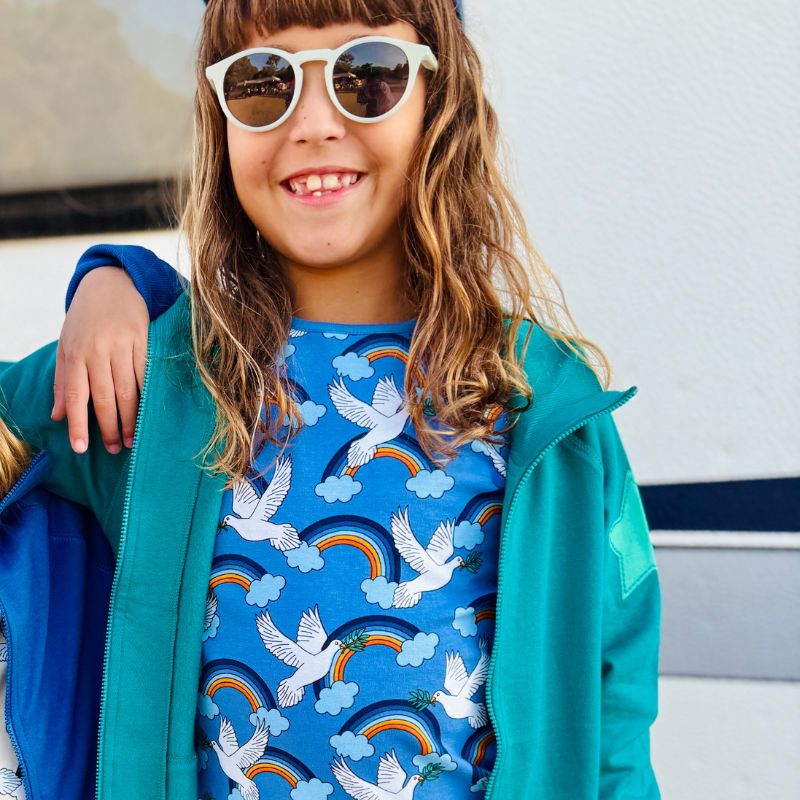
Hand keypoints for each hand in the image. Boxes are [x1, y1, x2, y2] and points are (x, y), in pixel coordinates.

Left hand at [51, 266, 148, 453]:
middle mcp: (97, 350)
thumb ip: (64, 381)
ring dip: (130, 418)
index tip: (81, 448)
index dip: (78, 424)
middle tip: (114, 450)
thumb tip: (58, 415)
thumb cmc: (86, 319)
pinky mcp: (143, 339)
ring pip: (127, 390)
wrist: (111, 283)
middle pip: (104, 398)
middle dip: (109, 428)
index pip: (76, 396)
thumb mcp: (67, 346)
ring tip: (132, 439)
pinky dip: (147, 396)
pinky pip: (145, 374)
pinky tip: (148, 412)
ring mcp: (121, 345)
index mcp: (75, 354)